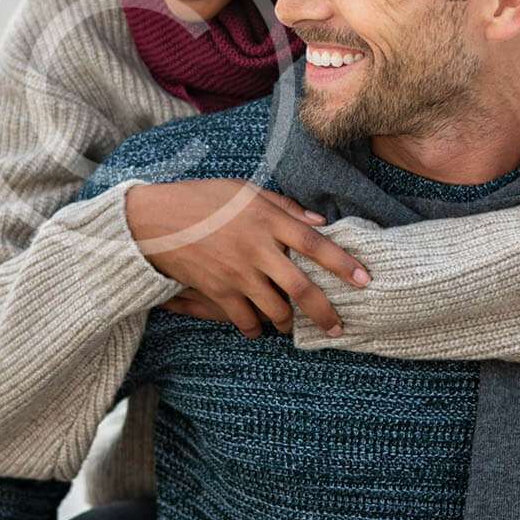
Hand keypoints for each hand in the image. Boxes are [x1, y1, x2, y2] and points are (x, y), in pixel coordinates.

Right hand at [123, 179, 368, 337]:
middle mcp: (257, 249)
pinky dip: (256, 329)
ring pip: (276, 310)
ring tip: (291, 323)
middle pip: (302, 288)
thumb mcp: (245, 191)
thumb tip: (321, 222)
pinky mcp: (218, 291)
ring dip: (288, 321)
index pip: (315, 243)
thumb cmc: (202, 199)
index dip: (343, 262)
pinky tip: (259, 327)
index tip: (364, 280)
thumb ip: (285, 206)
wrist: (154, 220)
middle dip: (326, 313)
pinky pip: (245, 321)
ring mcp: (237, 273)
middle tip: (339, 328)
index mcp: (267, 220)